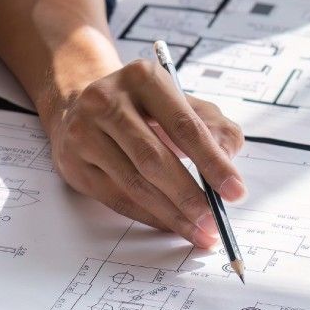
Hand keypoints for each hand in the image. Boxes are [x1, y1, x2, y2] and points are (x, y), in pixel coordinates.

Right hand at [42, 58, 245, 248]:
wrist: (81, 105)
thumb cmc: (143, 107)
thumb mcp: (183, 102)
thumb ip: (214, 127)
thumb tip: (226, 161)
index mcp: (143, 78)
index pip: (183, 125)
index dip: (212, 162)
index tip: (235, 191)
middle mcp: (107, 101)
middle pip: (154, 158)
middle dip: (190, 195)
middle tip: (215, 220)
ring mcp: (85, 132)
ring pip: (134, 183)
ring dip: (172, 214)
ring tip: (200, 231)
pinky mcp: (74, 162)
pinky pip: (117, 198)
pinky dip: (150, 216)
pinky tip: (172, 225)